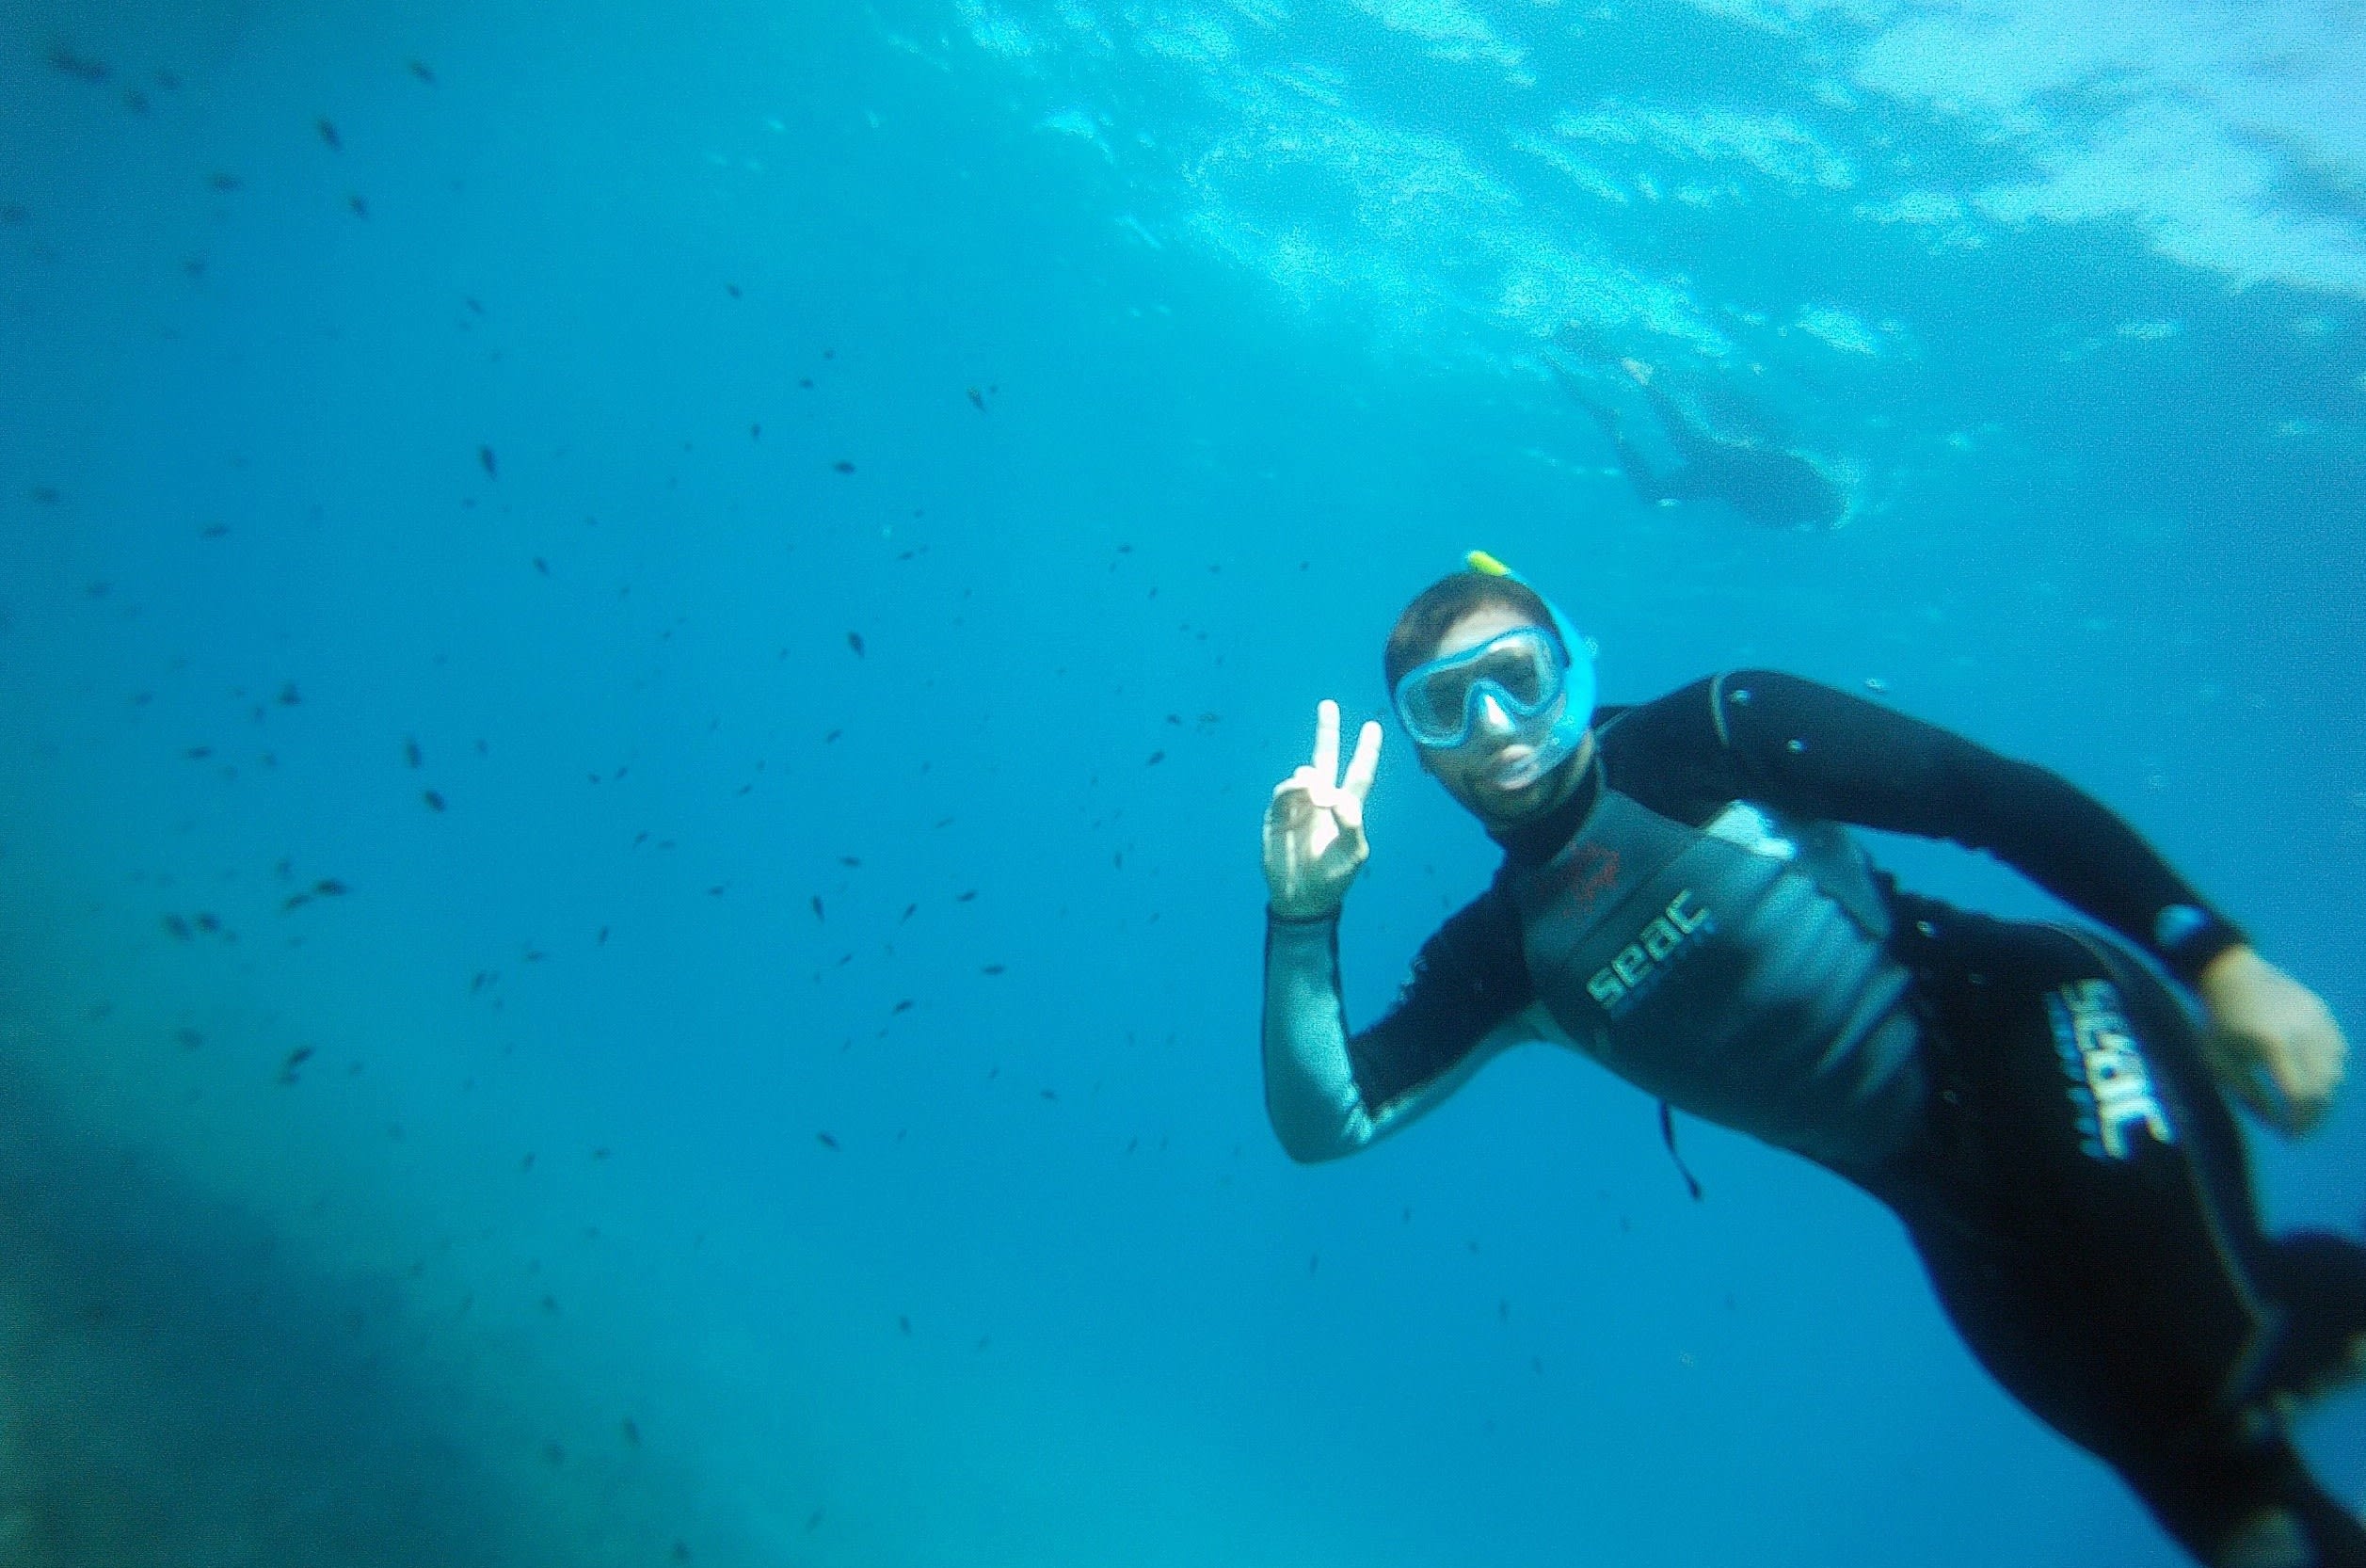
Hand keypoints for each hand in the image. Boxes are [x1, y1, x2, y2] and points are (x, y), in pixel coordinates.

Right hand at [1263, 700, 1381, 920]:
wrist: (1301, 897)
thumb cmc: (1334, 877)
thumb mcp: (1353, 854)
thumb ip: (1351, 823)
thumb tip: (1334, 794)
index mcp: (1347, 808)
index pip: (1359, 773)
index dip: (1366, 751)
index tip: (1373, 725)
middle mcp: (1323, 800)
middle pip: (1326, 758)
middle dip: (1326, 731)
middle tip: (1328, 704)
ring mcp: (1300, 805)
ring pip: (1305, 775)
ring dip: (1313, 781)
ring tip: (1318, 800)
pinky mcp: (1278, 814)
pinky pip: (1285, 791)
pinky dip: (1294, 790)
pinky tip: (1302, 797)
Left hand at [2198, 946, 2347, 1136]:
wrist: (2232, 974)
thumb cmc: (2219, 1021)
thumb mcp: (2219, 1060)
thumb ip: (2247, 1093)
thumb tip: (2275, 1122)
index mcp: (2272, 1044)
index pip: (2298, 1095)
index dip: (2298, 1122)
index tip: (2291, 1137)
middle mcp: (2302, 1032)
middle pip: (2323, 1088)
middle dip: (2313, 1115)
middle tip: (2300, 1129)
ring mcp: (2317, 1020)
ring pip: (2335, 1071)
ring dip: (2323, 1095)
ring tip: (2303, 1106)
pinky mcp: (2324, 1014)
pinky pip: (2338, 1052)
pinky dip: (2330, 1071)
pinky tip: (2312, 1079)